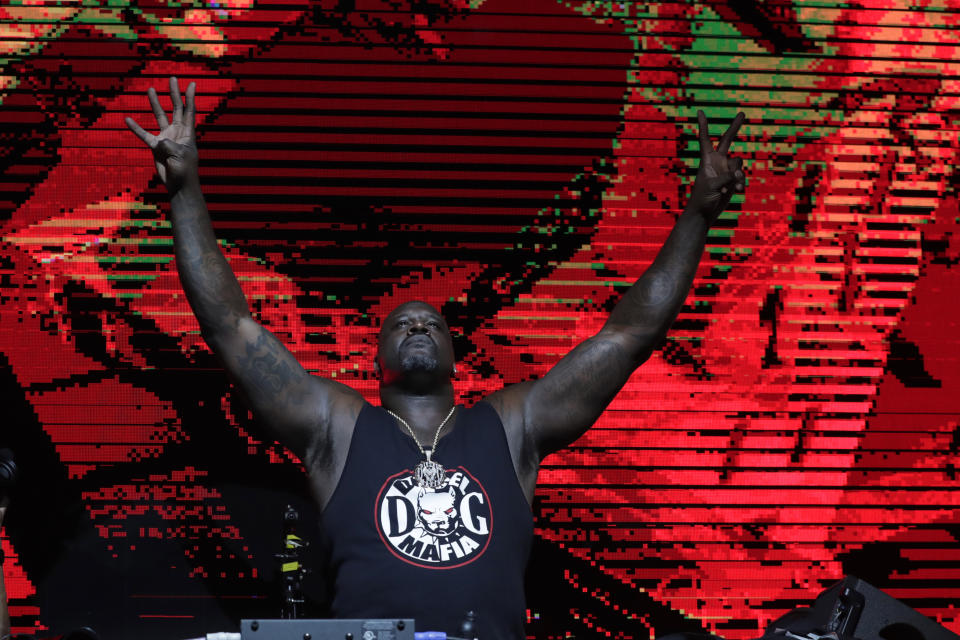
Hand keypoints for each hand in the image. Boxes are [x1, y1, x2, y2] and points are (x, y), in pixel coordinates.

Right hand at [125, 77, 198, 193]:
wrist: (179, 186)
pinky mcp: (156, 147)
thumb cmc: (184, 172)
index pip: (189, 112)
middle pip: (175, 109)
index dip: (191, 98)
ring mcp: (166, 138)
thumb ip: (170, 147)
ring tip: (151, 89)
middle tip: (172, 78)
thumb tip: (160, 141)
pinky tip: (127, 119)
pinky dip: (136, 128)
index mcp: (187, 134)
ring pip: (160, 117)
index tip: (193, 83)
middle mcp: (177, 133)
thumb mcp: (180, 158)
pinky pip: (144, 135)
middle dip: (174, 94)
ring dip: (155, 104)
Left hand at [689, 109, 745, 222]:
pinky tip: (734, 191)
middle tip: (742, 113)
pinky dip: (739, 183)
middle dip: (735, 128)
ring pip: (739, 164)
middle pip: (727, 141)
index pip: (705, 140)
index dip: (704, 126)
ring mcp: (726, 170)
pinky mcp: (733, 180)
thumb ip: (726, 177)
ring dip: (737, 175)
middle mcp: (717, 162)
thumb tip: (739, 174)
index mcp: (706, 160)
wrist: (705, 213)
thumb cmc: (702, 198)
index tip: (700, 111)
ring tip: (732, 187)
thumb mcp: (712, 186)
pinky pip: (741, 177)